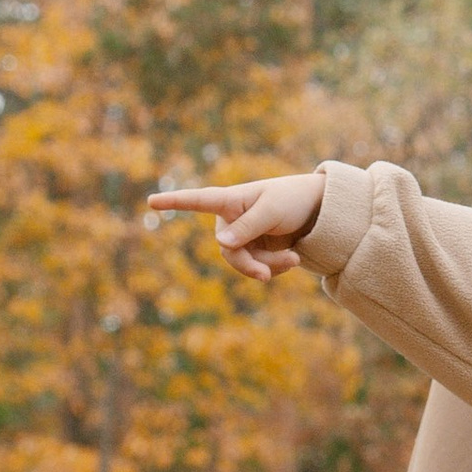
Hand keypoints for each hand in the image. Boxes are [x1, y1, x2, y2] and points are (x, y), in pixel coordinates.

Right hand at [146, 174, 327, 282]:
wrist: (320, 212)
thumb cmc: (293, 200)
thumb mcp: (273, 211)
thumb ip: (247, 227)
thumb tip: (220, 244)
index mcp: (231, 200)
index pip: (198, 201)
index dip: (174, 202)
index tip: (151, 201)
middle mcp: (231, 219)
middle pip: (228, 251)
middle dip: (252, 263)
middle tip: (275, 270)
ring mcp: (243, 237)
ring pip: (243, 264)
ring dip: (268, 267)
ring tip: (294, 260)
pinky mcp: (256, 251)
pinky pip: (257, 268)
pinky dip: (274, 268)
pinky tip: (293, 260)